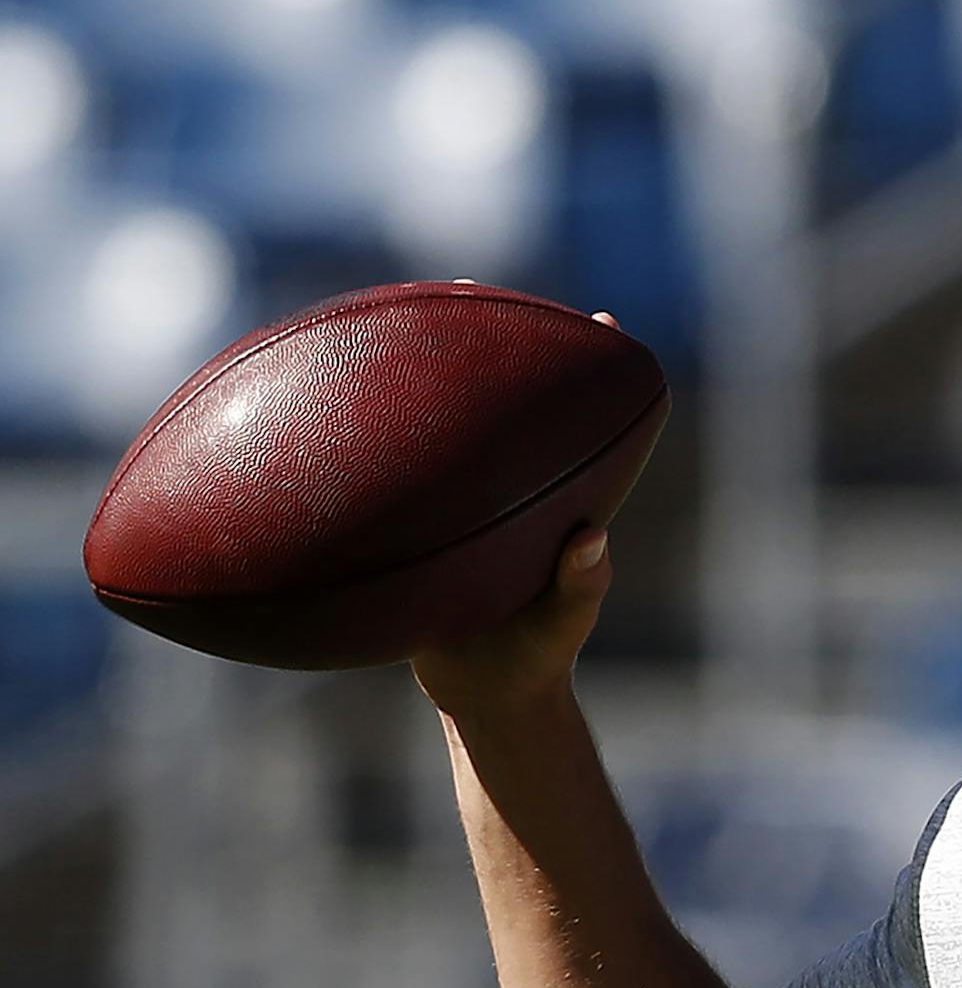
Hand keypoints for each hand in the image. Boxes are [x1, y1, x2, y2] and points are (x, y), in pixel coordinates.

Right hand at [410, 311, 621, 720]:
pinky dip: (377, 435)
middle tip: (474, 288)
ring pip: (451, 425)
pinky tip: (332, 401)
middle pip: (515, 403)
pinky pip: (401, 467)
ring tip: (405, 313)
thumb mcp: (560, 627)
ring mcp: (468, 498)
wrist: (484, 698)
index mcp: (562, 501)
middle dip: (502, 341)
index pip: (596, 423)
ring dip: (432, 372)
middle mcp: (517, 487)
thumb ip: (581, 588)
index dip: (602, 370)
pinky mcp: (422, 520)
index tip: (602, 319)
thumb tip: (594, 539)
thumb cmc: (536, 663)